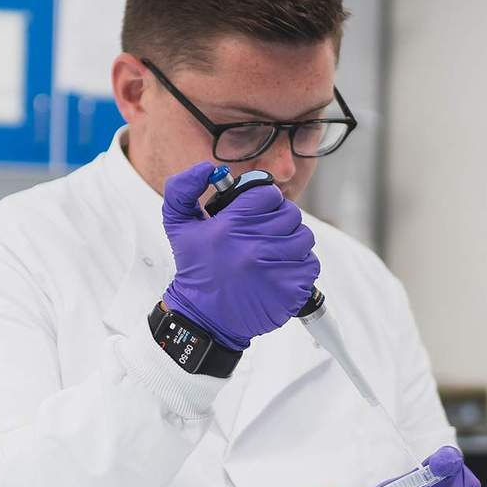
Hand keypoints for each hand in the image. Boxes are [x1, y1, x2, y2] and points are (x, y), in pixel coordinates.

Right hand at [159, 162, 318, 350]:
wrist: (204, 318)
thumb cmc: (195, 270)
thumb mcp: (176, 225)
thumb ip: (182, 189)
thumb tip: (206, 168)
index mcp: (229, 226)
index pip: (268, 195)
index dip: (264, 200)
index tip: (256, 211)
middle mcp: (252, 247)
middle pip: (290, 214)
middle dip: (279, 221)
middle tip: (265, 233)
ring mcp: (273, 269)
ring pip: (303, 238)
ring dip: (292, 242)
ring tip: (274, 251)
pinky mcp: (289, 290)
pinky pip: (310, 265)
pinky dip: (299, 266)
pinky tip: (281, 270)